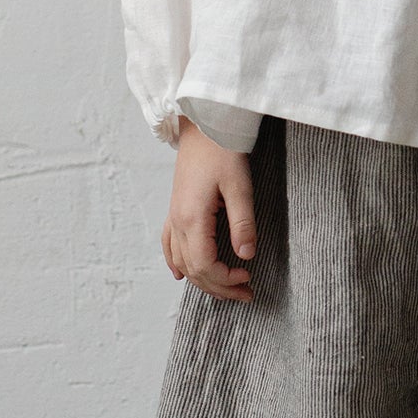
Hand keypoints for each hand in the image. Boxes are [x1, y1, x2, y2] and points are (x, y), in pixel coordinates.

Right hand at [162, 122, 256, 298]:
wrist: (204, 124)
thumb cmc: (222, 150)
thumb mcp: (240, 186)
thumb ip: (243, 222)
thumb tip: (246, 255)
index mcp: (192, 218)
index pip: (204, 265)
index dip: (226, 279)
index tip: (248, 277)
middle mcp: (178, 221)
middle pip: (192, 270)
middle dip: (218, 288)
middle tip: (245, 293)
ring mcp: (174, 216)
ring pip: (181, 261)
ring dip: (201, 280)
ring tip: (225, 288)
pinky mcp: (175, 209)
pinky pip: (169, 245)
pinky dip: (176, 264)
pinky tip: (181, 274)